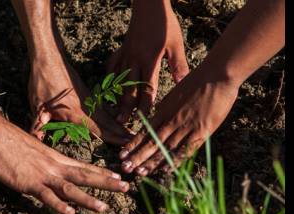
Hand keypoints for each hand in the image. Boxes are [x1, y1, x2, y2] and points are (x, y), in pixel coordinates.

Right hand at [0, 120, 129, 213]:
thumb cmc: (11, 142)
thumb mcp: (34, 151)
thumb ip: (45, 162)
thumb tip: (50, 170)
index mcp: (56, 158)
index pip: (84, 166)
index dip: (102, 172)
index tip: (118, 176)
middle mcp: (54, 165)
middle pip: (85, 175)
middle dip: (107, 183)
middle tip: (126, 187)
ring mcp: (43, 174)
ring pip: (70, 188)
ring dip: (88, 199)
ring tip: (104, 207)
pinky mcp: (29, 182)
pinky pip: (47, 196)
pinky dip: (59, 205)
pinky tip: (70, 213)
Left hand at [10, 0, 130, 144]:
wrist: (49, 57)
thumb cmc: (42, 81)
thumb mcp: (37, 105)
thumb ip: (38, 124)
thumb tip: (36, 139)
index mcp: (75, 113)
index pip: (98, 129)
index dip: (113, 138)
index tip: (126, 144)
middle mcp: (86, 107)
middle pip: (108, 123)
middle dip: (122, 134)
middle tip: (137, 142)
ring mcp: (89, 99)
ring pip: (108, 115)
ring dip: (120, 125)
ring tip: (131, 133)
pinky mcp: (87, 93)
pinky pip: (103, 107)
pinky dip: (112, 114)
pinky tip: (117, 118)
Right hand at [107, 0, 188, 122]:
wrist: (149, 5)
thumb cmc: (165, 24)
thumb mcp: (176, 45)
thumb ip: (179, 66)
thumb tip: (183, 84)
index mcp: (149, 61)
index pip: (146, 89)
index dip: (145, 106)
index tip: (144, 120)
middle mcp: (134, 60)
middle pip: (129, 89)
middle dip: (126, 107)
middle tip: (123, 122)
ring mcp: (125, 55)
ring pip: (119, 80)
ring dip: (117, 96)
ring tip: (114, 111)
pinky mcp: (121, 49)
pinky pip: (112, 66)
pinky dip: (110, 77)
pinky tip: (110, 86)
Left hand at [118, 72, 238, 175]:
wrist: (217, 75)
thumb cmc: (198, 80)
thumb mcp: (176, 93)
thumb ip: (168, 107)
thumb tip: (162, 115)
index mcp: (164, 110)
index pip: (145, 131)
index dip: (133, 143)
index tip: (123, 153)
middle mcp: (171, 120)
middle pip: (151, 142)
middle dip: (137, 157)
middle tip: (125, 168)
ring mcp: (185, 127)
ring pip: (165, 148)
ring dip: (152, 162)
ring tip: (139, 173)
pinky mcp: (201, 131)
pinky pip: (185, 149)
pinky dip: (175, 160)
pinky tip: (165, 170)